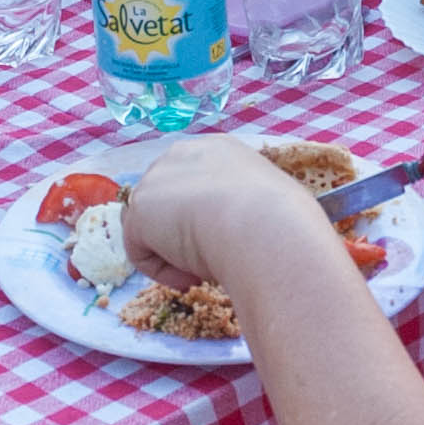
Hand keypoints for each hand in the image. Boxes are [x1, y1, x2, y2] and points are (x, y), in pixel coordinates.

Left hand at [122, 133, 334, 291]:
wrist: (265, 226)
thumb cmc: (284, 219)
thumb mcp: (272, 202)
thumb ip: (251, 207)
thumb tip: (254, 228)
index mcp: (218, 149)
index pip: (195, 183)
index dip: (205, 216)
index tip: (225, 241)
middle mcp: (182, 154)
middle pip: (166, 200)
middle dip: (181, 233)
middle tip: (212, 258)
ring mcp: (156, 179)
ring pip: (151, 227)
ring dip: (173, 253)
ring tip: (205, 269)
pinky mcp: (139, 210)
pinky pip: (141, 251)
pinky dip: (164, 271)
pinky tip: (192, 275)